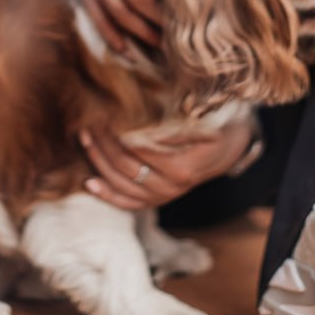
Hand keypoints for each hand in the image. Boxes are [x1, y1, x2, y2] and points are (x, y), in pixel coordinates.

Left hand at [79, 120, 256, 210]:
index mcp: (181, 167)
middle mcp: (171, 187)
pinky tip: (89, 183)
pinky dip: (107, 195)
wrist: (229, 146)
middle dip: (102, 143)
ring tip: (85, 137)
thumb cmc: (214, 125)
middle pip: (125, 166)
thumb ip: (171, 121)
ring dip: (98, 161)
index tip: (103, 111)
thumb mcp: (201, 118)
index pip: (137, 149)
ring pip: (121, 184)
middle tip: (88, 120)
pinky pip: (128, 203)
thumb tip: (138, 113)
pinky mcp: (157, 200)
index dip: (117, 131)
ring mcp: (163, 196)